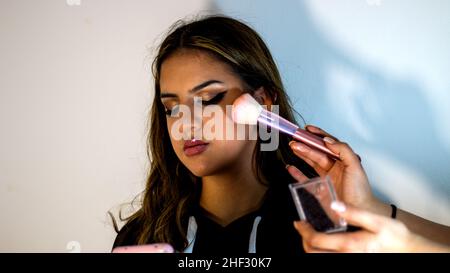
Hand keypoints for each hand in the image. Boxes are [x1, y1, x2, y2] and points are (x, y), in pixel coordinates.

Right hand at [287, 125, 385, 213]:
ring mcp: (325, 178)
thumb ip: (343, 150)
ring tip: (292, 147)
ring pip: (311, 163)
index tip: (308, 129)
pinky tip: (291, 167)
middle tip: (295, 140)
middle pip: (317, 152)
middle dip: (306, 145)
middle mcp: (334, 168)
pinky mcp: (319, 190)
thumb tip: (328, 141)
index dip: (318, 135)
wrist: (359, 212)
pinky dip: (297, 173)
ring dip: (301, 154)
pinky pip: (305, 180)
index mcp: (343, 161)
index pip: (329, 144)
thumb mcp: (355, 166)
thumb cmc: (360, 191)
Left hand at [294, 202, 449, 252]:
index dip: (303, 231)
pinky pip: (330, 258)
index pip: (316, 241)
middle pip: (313, 254)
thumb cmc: (395, 236)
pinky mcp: (352, 259)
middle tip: (302, 228)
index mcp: (349, 245)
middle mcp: (346, 256)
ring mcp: (349, 260)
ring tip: (310, 235)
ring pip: (320, 258)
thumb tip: (335, 205)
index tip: (299, 223)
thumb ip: (354, 212)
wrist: (409, 251)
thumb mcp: (376, 220)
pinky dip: (322, 251)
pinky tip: (325, 243)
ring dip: (311, 248)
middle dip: (304, 241)